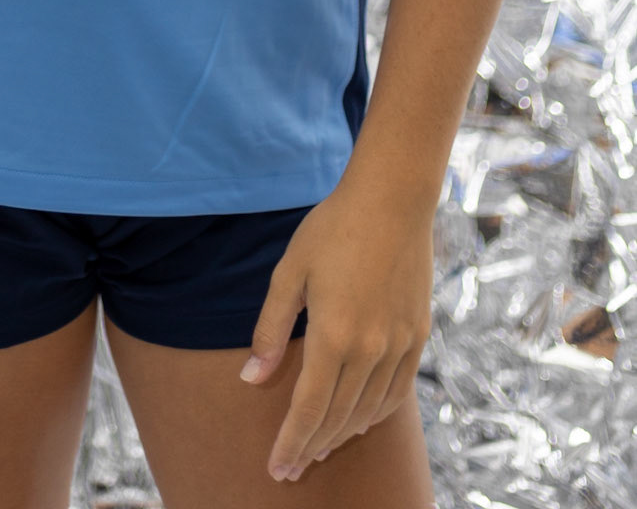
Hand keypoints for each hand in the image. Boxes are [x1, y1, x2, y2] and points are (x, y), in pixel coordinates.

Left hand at [240, 176, 433, 483]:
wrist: (392, 199)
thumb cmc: (332, 228)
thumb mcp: (289, 272)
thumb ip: (271, 329)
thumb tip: (250, 378)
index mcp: (334, 336)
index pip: (309, 409)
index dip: (291, 443)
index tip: (276, 469)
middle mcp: (370, 350)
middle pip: (339, 417)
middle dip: (312, 447)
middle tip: (291, 469)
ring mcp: (399, 345)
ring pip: (369, 410)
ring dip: (342, 435)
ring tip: (318, 449)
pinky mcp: (417, 336)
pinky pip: (396, 392)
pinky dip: (375, 413)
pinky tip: (359, 420)